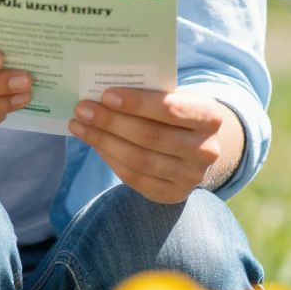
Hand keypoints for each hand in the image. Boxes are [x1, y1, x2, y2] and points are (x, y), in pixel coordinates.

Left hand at [70, 87, 241, 204]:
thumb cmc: (180, 115)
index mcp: (210, 117)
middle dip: (112, 122)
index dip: (137, 103)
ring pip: (139, 160)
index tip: (106, 94)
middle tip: (82, 109)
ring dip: (104, 141)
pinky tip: (96, 144)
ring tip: (80, 126)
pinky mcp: (173, 194)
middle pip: (150, 137)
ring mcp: (191, 176)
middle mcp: (206, 150)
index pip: (171, 109)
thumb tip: (104, 95)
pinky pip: (135, 178)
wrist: (200, 148)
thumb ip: (152, 96)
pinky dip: (111, 159)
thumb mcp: (178, 99)